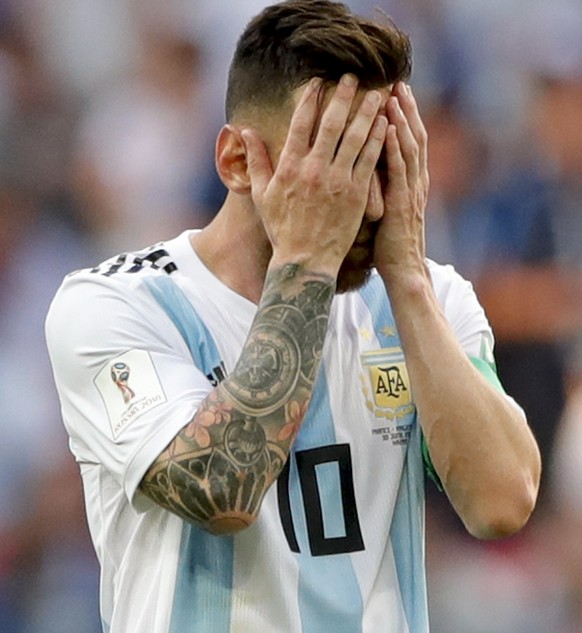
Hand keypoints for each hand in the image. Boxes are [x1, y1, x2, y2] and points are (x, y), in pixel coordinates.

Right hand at [242, 74, 387, 275]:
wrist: (305, 261)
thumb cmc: (281, 229)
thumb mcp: (261, 195)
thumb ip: (256, 161)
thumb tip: (245, 131)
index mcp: (290, 166)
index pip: (301, 123)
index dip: (311, 98)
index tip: (319, 81)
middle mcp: (314, 169)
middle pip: (332, 123)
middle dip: (344, 96)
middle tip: (354, 77)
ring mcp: (338, 181)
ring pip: (356, 138)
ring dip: (368, 112)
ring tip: (378, 94)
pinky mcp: (356, 194)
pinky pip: (369, 160)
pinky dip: (378, 140)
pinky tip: (385, 124)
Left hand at [373, 82, 429, 281]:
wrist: (404, 272)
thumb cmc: (390, 245)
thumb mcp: (387, 211)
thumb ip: (381, 188)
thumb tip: (365, 171)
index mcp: (409, 183)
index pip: (407, 142)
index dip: (402, 117)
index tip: (391, 93)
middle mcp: (414, 182)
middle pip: (412, 137)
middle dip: (405, 109)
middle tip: (396, 82)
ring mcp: (411, 191)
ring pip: (409, 147)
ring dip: (402, 119)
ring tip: (394, 94)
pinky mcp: (403, 203)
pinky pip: (400, 169)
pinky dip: (397, 146)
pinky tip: (391, 126)